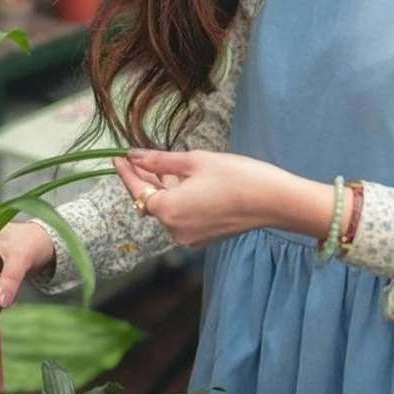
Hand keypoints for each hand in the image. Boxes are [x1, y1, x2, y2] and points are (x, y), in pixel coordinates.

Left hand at [112, 149, 340, 247]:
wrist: (276, 201)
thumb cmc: (237, 177)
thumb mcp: (194, 162)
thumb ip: (159, 161)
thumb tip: (134, 155)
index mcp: (168, 210)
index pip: (137, 189)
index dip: (126, 172)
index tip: (117, 157)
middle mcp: (174, 229)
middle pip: (151, 201)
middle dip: (147, 179)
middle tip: (142, 157)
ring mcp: (188, 237)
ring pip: (167, 209)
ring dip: (165, 189)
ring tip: (167, 166)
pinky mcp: (203, 238)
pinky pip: (182, 216)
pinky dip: (179, 200)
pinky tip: (185, 182)